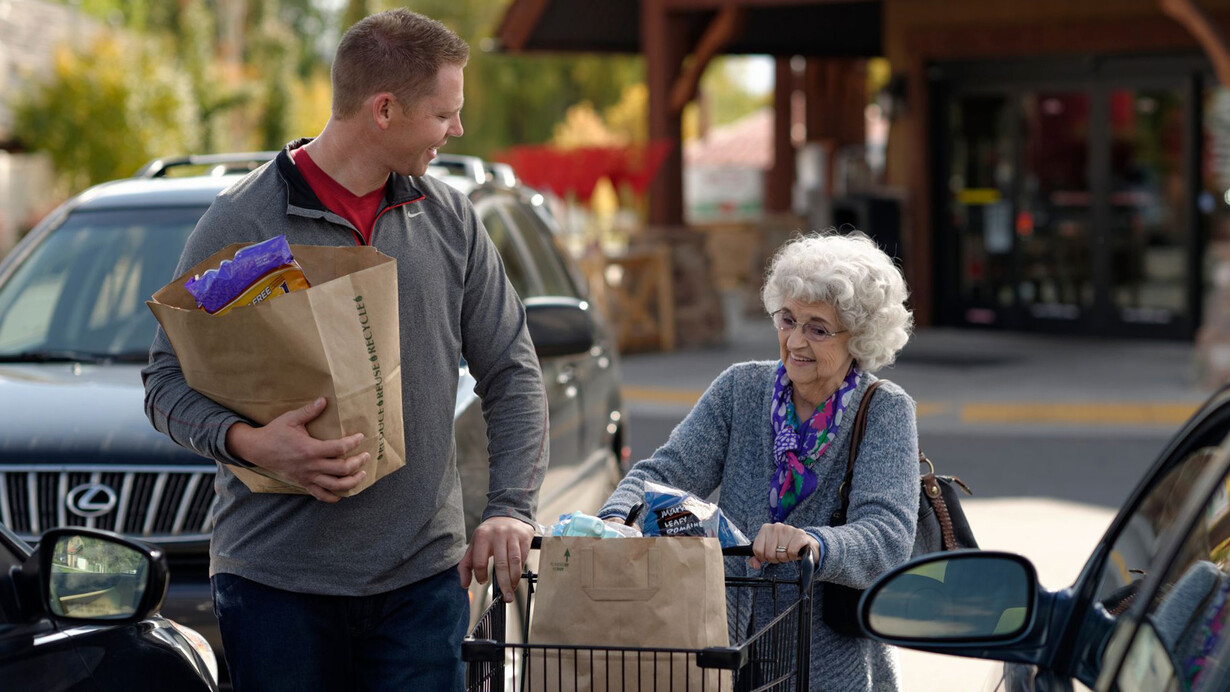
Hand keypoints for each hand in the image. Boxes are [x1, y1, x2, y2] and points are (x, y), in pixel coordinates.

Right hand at [225, 397, 367, 502]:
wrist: (258, 449)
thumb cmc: (275, 432)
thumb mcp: (291, 419)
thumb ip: (309, 411)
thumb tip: (324, 400)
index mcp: (310, 449)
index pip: (339, 448)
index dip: (353, 442)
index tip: (361, 437)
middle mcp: (311, 466)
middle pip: (342, 469)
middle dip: (358, 463)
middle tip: (366, 456)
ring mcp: (307, 477)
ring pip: (335, 485)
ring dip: (352, 481)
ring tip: (362, 474)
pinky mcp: (303, 483)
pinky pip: (321, 495)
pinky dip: (333, 497)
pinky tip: (343, 493)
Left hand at [458, 516, 533, 601]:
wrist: (508, 514)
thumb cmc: (489, 534)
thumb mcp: (474, 545)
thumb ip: (466, 564)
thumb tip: (464, 584)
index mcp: (482, 536)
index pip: (479, 561)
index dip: (480, 575)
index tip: (482, 581)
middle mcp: (498, 534)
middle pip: (501, 564)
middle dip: (503, 584)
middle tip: (505, 598)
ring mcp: (513, 535)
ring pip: (515, 562)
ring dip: (514, 579)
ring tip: (511, 590)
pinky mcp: (524, 537)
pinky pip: (524, 557)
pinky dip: (521, 570)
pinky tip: (517, 578)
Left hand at [750, 522, 819, 569]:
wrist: (803, 541)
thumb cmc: (783, 545)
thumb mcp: (768, 549)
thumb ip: (757, 558)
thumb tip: (755, 565)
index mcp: (765, 529)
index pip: (757, 550)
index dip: (763, 557)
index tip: (769, 555)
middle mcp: (776, 527)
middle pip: (769, 554)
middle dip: (775, 558)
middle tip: (781, 554)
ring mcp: (788, 529)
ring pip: (781, 554)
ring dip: (785, 558)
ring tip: (788, 552)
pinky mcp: (799, 535)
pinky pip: (791, 553)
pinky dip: (793, 556)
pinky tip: (795, 552)